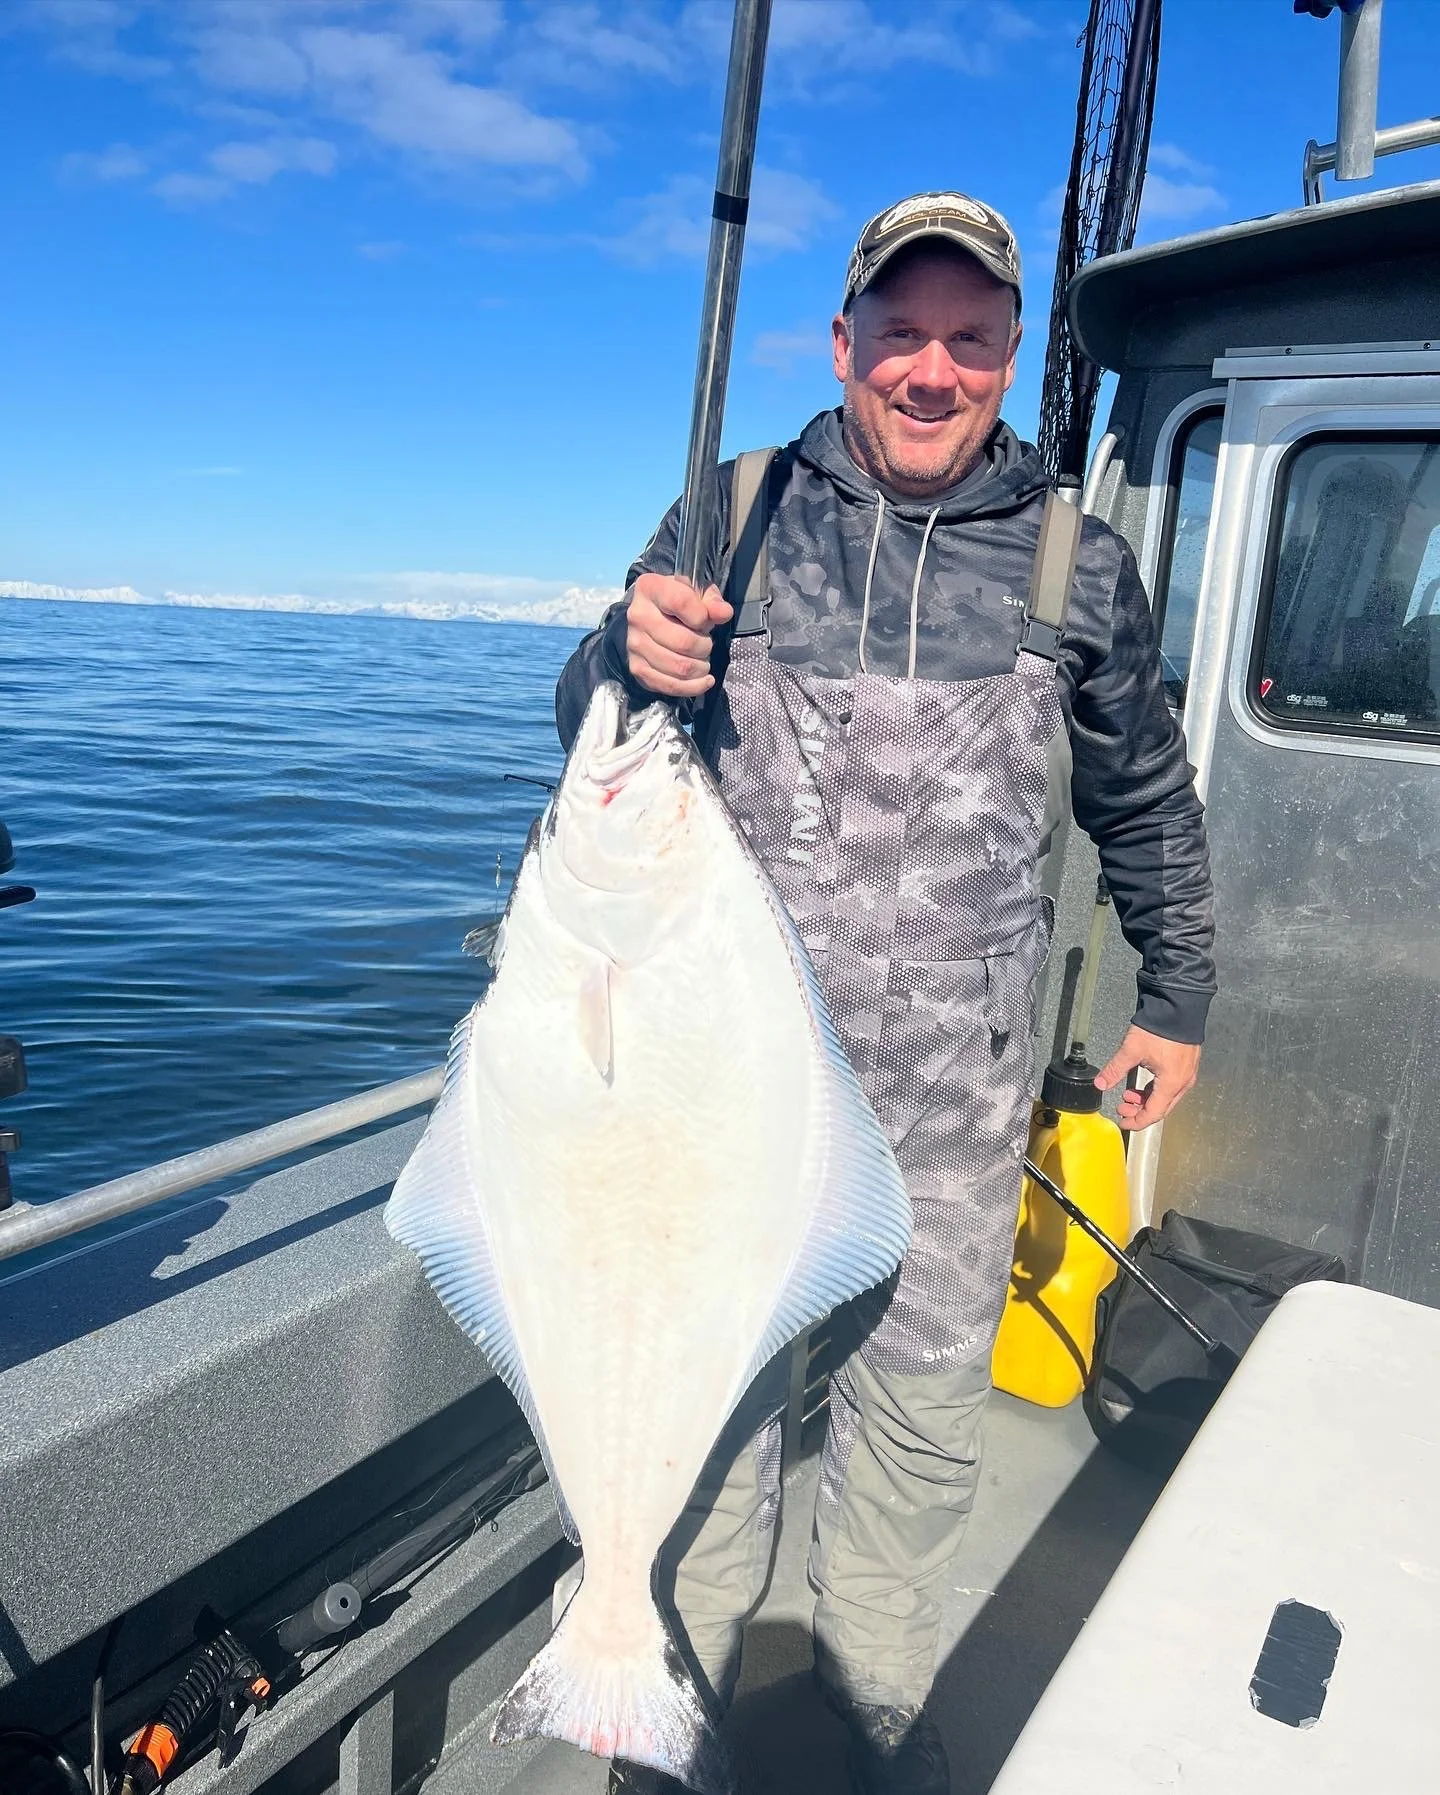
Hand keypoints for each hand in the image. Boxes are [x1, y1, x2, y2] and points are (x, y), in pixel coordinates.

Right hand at [625, 574, 732, 697]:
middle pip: (683, 642)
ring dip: (700, 667)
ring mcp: (635, 644)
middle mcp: (638, 616)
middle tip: (705, 643)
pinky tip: (703, 680)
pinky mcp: (637, 668)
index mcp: (650, 588)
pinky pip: (670, 685)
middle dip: (705, 646)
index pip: (682, 602)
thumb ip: (712, 602)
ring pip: (680, 667)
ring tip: (702, 660)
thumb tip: (724, 613)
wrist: (651, 618)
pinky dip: (693, 687)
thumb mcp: (697, 594)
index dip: (703, 616)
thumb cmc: (678, 603)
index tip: (706, 620)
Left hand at [1094, 1026, 1200, 1130]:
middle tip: (1121, 1107)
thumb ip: (1115, 1069)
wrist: (1178, 1006)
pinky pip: (1171, 1086)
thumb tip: (1100, 1083)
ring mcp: (1187, 1074)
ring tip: (1127, 1093)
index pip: (1153, 1114)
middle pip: (1161, 1108)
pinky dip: (1155, 1089)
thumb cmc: (1159, 1027)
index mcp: (1171, 1083)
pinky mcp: (1186, 1065)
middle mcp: (1183, 1082)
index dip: (1136, 1122)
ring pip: (1166, 1097)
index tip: (1123, 1122)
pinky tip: (1141, 1083)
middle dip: (1139, 1111)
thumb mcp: (1131, 1050)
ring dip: (1146, 1099)